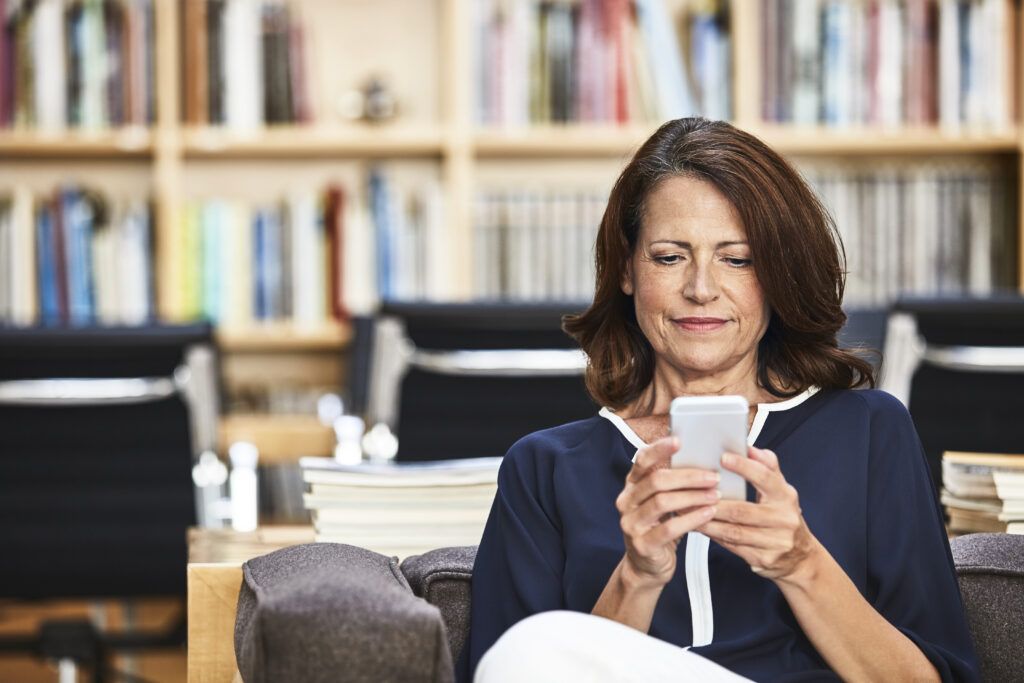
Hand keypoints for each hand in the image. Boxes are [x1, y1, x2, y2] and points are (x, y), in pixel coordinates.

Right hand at [615, 436, 720, 588]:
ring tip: (715, 495)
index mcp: (631, 486)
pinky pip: (669, 528)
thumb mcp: (661, 503)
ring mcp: (631, 524)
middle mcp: (626, 502)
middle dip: (688, 476)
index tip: (680, 440)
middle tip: (713, 476)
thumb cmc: (660, 528)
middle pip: (656, 480)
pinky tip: (708, 514)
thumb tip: (702, 461)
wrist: (647, 567)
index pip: (641, 461)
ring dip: (693, 496)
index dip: (659, 449)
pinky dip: (692, 519)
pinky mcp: (642, 544)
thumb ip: (671, 484)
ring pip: (662, 502)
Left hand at [696, 446, 819, 582]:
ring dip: (707, 521)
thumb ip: (767, 468)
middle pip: (743, 510)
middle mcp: (783, 519)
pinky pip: (732, 546)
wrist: (800, 557)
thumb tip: (751, 449)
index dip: (744, 467)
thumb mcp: (781, 490)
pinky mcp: (763, 559)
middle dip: (714, 503)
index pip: (765, 478)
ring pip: (734, 531)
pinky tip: (699, 526)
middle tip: (692, 493)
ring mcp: (774, 542)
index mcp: (786, 497)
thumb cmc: (783, 516)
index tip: (723, 458)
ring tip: (688, 511)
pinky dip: (713, 536)